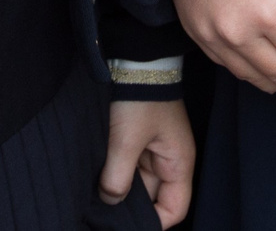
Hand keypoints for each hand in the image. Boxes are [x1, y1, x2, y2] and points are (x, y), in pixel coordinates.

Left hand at [102, 97, 194, 227]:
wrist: (136, 60)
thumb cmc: (140, 96)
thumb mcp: (126, 139)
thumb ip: (118, 176)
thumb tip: (110, 202)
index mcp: (178, 163)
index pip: (174, 209)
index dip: (153, 223)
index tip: (125, 224)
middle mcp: (168, 161)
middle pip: (152, 200)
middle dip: (129, 207)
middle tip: (103, 211)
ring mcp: (153, 152)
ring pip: (137, 186)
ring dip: (119, 190)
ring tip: (97, 195)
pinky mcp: (137, 143)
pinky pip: (128, 170)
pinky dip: (114, 176)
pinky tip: (98, 178)